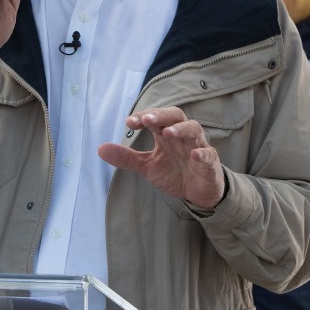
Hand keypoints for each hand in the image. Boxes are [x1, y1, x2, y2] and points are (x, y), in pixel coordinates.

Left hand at [98, 107, 225, 209]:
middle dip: (161, 116)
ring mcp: (198, 147)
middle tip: (147, 119)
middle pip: (175, 116)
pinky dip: (202, 153)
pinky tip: (194, 155)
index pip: (156, 118)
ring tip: (167, 133)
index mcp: (166, 134)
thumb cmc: (174, 173)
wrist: (198, 193)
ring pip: (194, 130)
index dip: (144, 117)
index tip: (129, 122)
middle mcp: (182, 136)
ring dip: (181, 129)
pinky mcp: (210, 163)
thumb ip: (126, 158)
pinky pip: (208, 154)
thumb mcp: (147, 166)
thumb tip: (100, 148)